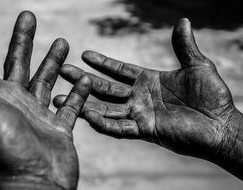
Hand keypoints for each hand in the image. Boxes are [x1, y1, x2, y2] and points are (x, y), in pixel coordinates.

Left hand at [0, 11, 90, 189]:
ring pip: (45, 80)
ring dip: (53, 61)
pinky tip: (85, 78)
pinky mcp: (58, 127)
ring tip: (63, 40)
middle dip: (22, 39)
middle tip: (28, 15)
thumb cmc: (1, 148)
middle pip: (17, 63)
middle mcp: (12, 103)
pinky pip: (70, 105)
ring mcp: (37, 115)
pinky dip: (78, 92)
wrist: (33, 185)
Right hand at [54, 19, 239, 174]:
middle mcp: (140, 97)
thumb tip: (183, 21)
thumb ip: (184, 46)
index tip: (85, 53)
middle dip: (84, 79)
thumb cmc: (213, 96)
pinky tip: (86, 114)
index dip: (103, 62)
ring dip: (84, 102)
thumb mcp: (197, 65)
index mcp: (149, 80)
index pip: (119, 70)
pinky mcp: (144, 130)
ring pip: (105, 108)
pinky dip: (102, 122)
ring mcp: (140, 114)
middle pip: (105, 87)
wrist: (222, 125)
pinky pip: (118, 127)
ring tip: (61, 96)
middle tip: (63, 70)